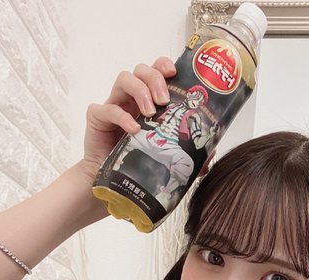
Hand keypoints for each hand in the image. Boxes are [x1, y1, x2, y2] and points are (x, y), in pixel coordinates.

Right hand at [80, 57, 176, 181]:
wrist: (114, 184)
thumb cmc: (140, 164)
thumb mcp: (168, 157)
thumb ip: (188, 152)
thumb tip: (211, 153)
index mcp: (149, 101)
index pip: (156, 71)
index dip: (163, 66)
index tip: (174, 72)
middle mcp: (131, 98)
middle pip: (141, 70)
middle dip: (155, 79)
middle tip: (164, 100)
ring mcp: (113, 105)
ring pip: (123, 79)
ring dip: (140, 91)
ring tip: (150, 112)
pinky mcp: (97, 118)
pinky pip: (107, 108)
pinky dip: (121, 116)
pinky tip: (134, 129)